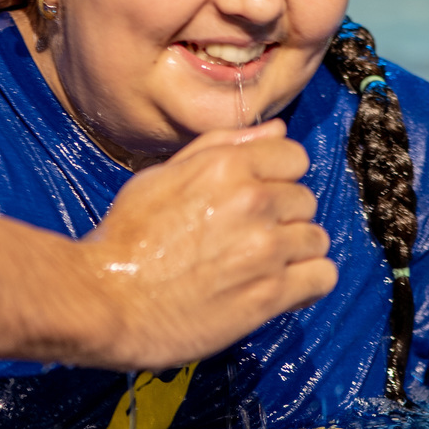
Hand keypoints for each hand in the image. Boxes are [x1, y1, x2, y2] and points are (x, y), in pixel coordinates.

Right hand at [84, 121, 335, 369]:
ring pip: (316, 238)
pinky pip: (323, 277)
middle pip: (305, 199)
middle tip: (248, 237)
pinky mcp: (270, 294)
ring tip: (260, 265)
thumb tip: (275, 129)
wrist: (106, 299)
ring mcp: (265, 249)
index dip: (277, 177)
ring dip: (294, 252)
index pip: (294, 156)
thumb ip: (220, 147)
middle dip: (282, 217)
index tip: (257, 198)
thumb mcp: (160, 175)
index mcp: (225, 166)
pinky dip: (307, 283)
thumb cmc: (125, 238)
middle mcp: (252, 201)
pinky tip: (280, 287)